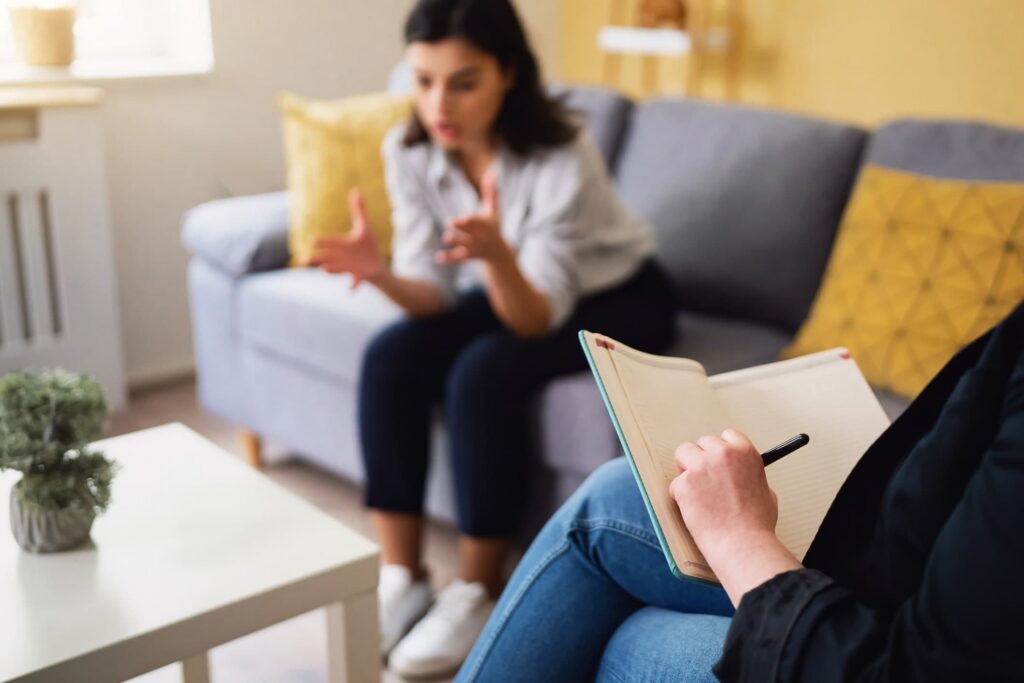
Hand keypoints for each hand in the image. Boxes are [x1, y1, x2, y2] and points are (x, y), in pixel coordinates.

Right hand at [307, 188, 385, 288]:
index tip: (312, 240)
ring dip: (332, 270)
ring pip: (339, 269)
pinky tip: (350, 290)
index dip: (323, 241)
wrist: (376, 265)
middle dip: (317, 259)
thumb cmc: (367, 246)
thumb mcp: (365, 227)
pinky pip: (356, 281)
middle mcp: (343, 258)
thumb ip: (359, 211)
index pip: (331, 242)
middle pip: (327, 258)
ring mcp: (351, 268)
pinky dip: (353, 285)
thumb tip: (356, 190)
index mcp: (343, 245)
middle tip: (304, 260)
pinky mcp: (361, 276)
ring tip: (324, 270)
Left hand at [436, 168, 513, 266]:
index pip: (475, 222)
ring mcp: (473, 247)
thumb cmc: (494, 226)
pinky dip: (448, 258)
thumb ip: (491, 193)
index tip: (459, 218)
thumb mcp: (494, 210)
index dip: (467, 220)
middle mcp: (479, 236)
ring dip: (454, 241)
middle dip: (461, 228)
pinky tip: (437, 257)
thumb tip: (492, 173)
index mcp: (484, 225)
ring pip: (462, 244)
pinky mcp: (467, 256)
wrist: (498, 253)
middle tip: (450, 223)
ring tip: (445, 238)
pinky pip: (457, 258)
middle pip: (469, 232)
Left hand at [669, 429, 778, 560]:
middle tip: (704, 481)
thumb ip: (751, 476)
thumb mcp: (766, 492)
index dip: (721, 450)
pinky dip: (680, 495)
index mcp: (745, 453)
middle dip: (701, 460)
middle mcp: (723, 454)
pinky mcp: (684, 483)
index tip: (718, 461)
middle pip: (702, 443)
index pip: (727, 435)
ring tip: (695, 491)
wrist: (742, 545)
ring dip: (686, 470)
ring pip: (683, 453)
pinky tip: (692, 509)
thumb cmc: (756, 525)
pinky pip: (675, 482)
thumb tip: (743, 474)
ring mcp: (701, 467)